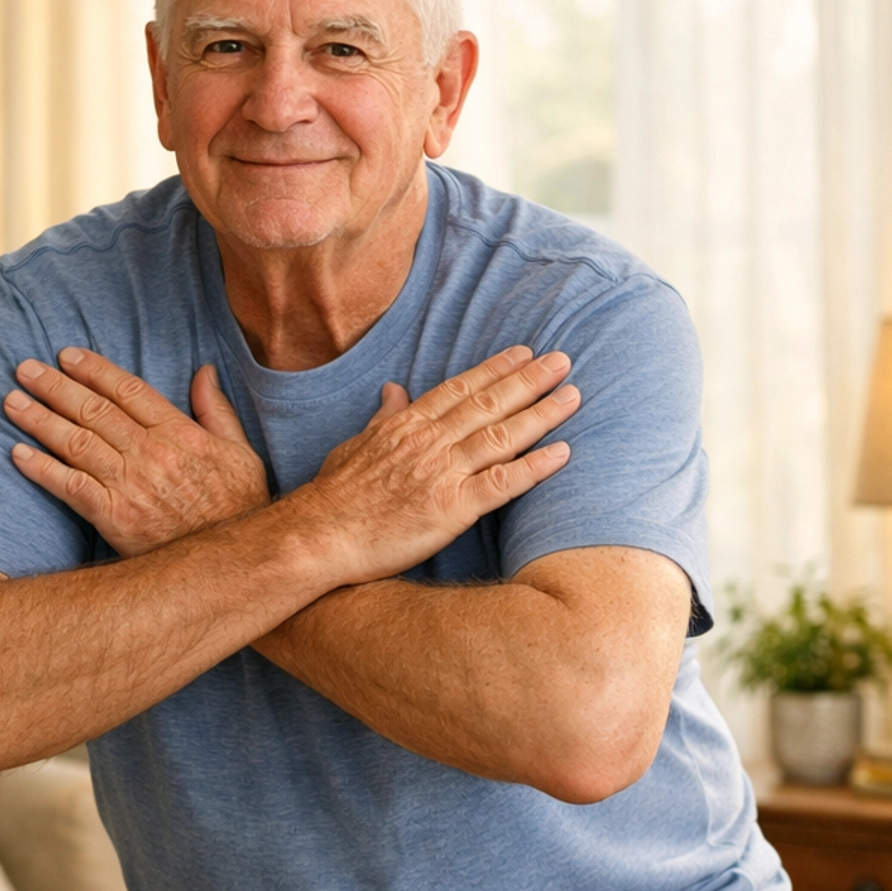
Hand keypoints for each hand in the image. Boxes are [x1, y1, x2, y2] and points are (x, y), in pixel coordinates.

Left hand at [4, 347, 268, 556]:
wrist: (231, 564)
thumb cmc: (238, 508)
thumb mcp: (240, 453)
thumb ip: (216, 410)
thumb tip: (203, 371)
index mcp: (179, 432)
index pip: (127, 389)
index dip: (93, 369)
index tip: (66, 355)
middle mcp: (150, 453)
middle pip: (93, 410)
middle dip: (54, 386)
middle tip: (25, 369)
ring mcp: (130, 485)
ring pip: (76, 442)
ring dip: (39, 420)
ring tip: (12, 402)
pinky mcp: (115, 517)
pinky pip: (71, 486)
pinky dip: (42, 469)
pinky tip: (18, 454)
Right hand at [295, 346, 576, 585]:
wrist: (318, 536)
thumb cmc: (333, 497)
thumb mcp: (354, 445)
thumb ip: (382, 418)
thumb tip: (393, 389)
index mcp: (407, 425)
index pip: (459, 388)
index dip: (495, 369)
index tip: (524, 353)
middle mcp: (429, 441)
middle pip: (488, 403)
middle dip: (529, 380)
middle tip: (563, 360)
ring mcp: (442, 473)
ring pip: (502, 435)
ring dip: (541, 413)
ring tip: (573, 395)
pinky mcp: (450, 509)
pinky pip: (502, 483)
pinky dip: (535, 467)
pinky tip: (563, 453)